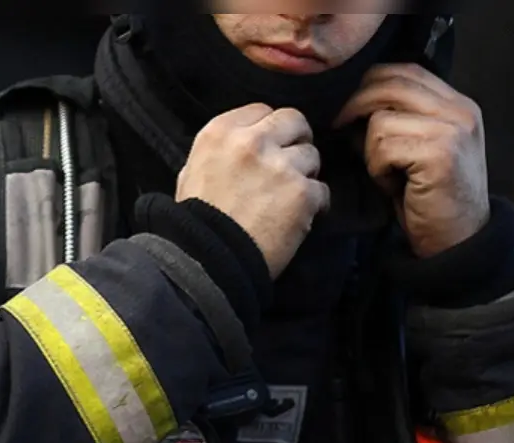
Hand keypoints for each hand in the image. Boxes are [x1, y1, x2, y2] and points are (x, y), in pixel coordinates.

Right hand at [177, 103, 330, 278]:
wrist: (206, 261)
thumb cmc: (194, 223)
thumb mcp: (191, 172)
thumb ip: (220, 151)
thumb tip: (239, 146)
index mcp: (221, 133)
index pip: (261, 111)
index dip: (269, 129)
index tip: (269, 147)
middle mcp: (251, 141)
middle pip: (293, 120)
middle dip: (296, 139)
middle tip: (290, 163)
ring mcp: (280, 166)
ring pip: (311, 155)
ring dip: (304, 175)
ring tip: (289, 198)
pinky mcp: (301, 194)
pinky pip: (322, 190)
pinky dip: (314, 205)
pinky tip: (299, 218)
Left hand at [336, 63, 489, 258]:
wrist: (457, 244)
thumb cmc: (428, 199)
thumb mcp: (415, 150)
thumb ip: (396, 120)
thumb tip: (347, 102)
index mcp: (457, 105)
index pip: (403, 71)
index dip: (368, 85)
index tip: (347, 110)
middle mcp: (460, 110)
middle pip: (388, 84)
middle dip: (355, 107)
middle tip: (341, 131)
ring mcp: (452, 129)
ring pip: (380, 119)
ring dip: (370, 150)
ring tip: (387, 174)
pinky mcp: (439, 152)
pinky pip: (382, 145)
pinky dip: (377, 169)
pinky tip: (394, 186)